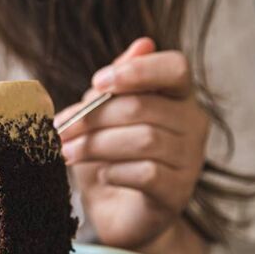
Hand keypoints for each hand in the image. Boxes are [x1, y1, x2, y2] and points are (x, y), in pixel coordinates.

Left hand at [54, 38, 209, 253]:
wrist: (115, 210)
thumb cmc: (109, 155)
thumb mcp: (103, 114)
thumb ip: (116, 84)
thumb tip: (142, 43)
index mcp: (177, 96)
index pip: (175, 68)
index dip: (137, 71)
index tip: (97, 83)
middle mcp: (193, 124)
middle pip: (143, 107)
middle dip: (93, 118)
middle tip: (61, 130)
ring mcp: (191, 160)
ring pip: (143, 140)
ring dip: (96, 145)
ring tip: (68, 153)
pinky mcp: (179, 192)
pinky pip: (147, 173)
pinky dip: (114, 172)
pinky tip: (102, 175)